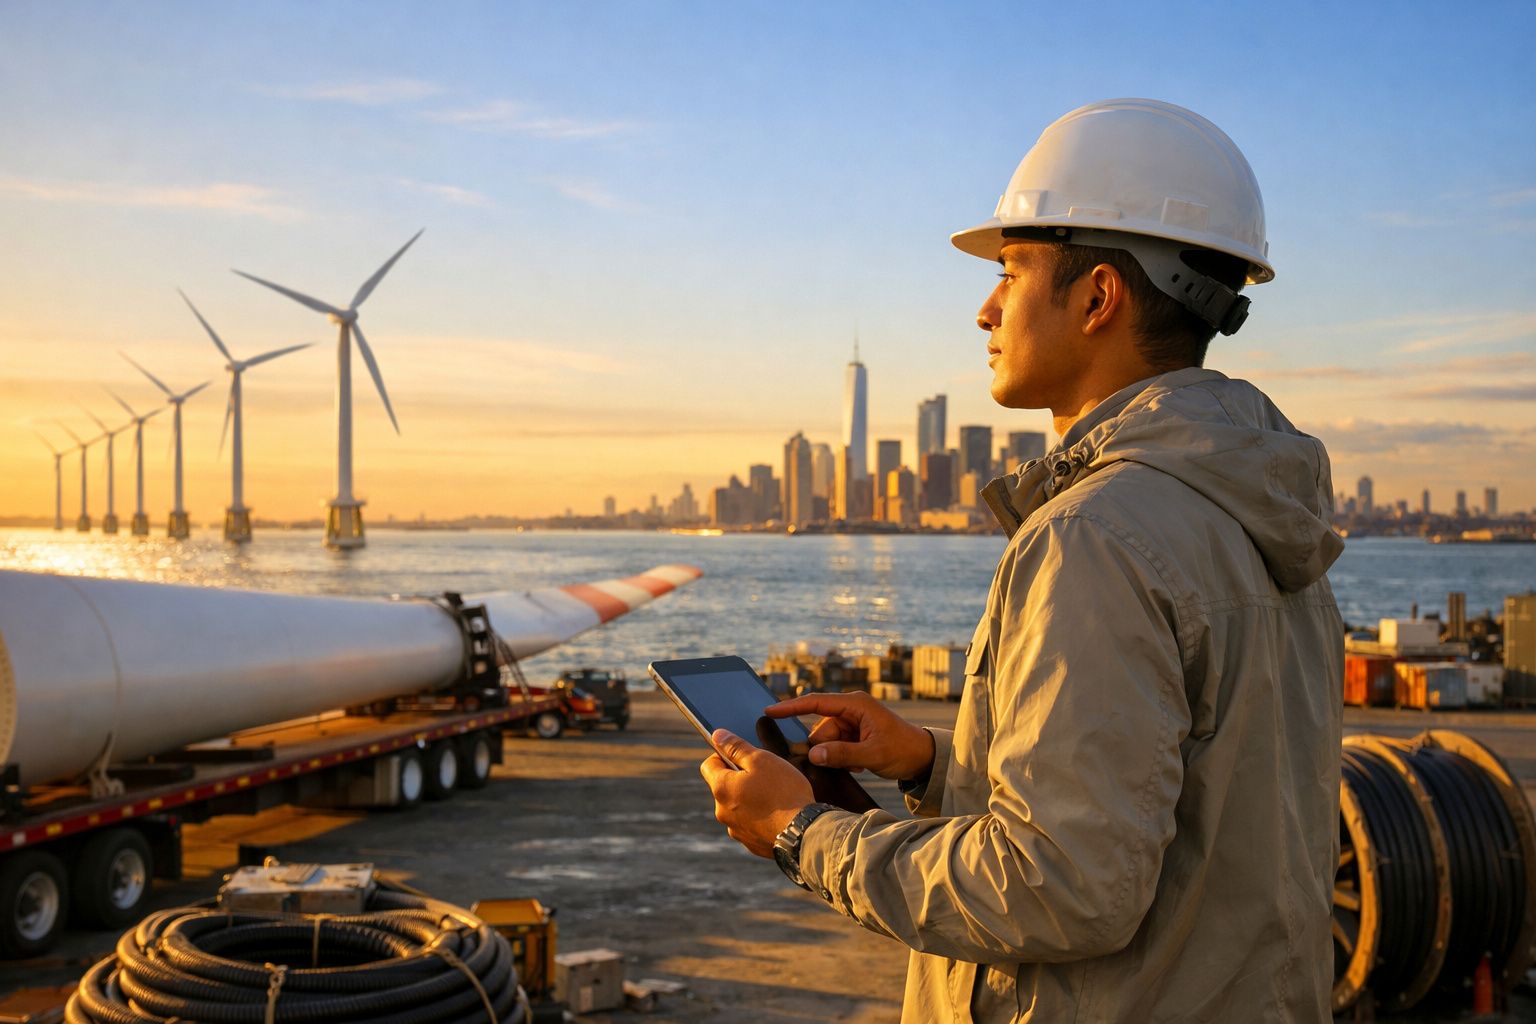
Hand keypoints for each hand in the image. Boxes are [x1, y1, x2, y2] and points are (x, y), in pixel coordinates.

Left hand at [699, 729, 814, 858]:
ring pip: (738, 806)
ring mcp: (736, 830)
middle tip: (765, 775)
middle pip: (724, 786)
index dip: (724, 755)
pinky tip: (779, 814)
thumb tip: (717, 735)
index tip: (743, 755)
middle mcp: (722, 812)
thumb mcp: (761, 760)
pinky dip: (760, 817)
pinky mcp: (751, 843)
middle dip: (740, 778)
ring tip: (775, 796)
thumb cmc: (783, 792)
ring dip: (750, 798)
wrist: (803, 833)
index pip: (709, 765)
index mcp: (721, 788)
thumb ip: (736, 747)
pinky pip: (751, 824)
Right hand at [766, 692, 934, 780]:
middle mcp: (851, 709)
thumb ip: (842, 754)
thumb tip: (812, 755)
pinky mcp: (855, 734)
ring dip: (835, 755)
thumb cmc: (903, 750)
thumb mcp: (873, 754)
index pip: (816, 703)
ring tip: (856, 765)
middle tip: (839, 764)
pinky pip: (836, 746)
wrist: (924, 758)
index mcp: (856, 705)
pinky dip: (842, 757)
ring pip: (827, 741)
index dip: (791, 707)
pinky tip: (859, 765)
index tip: (769, 711)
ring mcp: (853, 722)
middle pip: (821, 729)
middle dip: (823, 749)